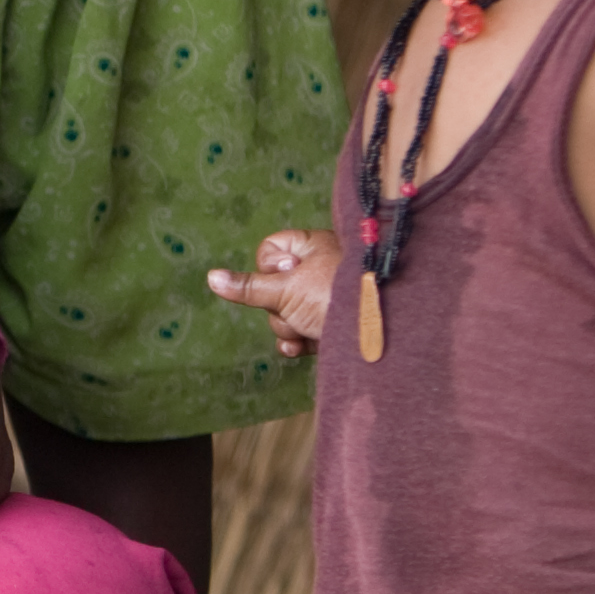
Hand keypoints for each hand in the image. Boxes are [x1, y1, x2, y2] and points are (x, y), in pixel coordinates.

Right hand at [206, 229, 338, 359]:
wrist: (381, 335)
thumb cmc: (336, 298)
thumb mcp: (287, 289)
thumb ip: (248, 286)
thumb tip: (212, 277)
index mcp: (313, 247)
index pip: (269, 251)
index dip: (270, 268)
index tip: (285, 276)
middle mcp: (320, 269)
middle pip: (274, 288)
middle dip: (280, 307)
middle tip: (298, 307)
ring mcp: (326, 298)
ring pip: (286, 313)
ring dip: (291, 326)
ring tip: (310, 327)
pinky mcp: (332, 325)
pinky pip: (302, 332)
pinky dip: (300, 341)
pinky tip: (302, 346)